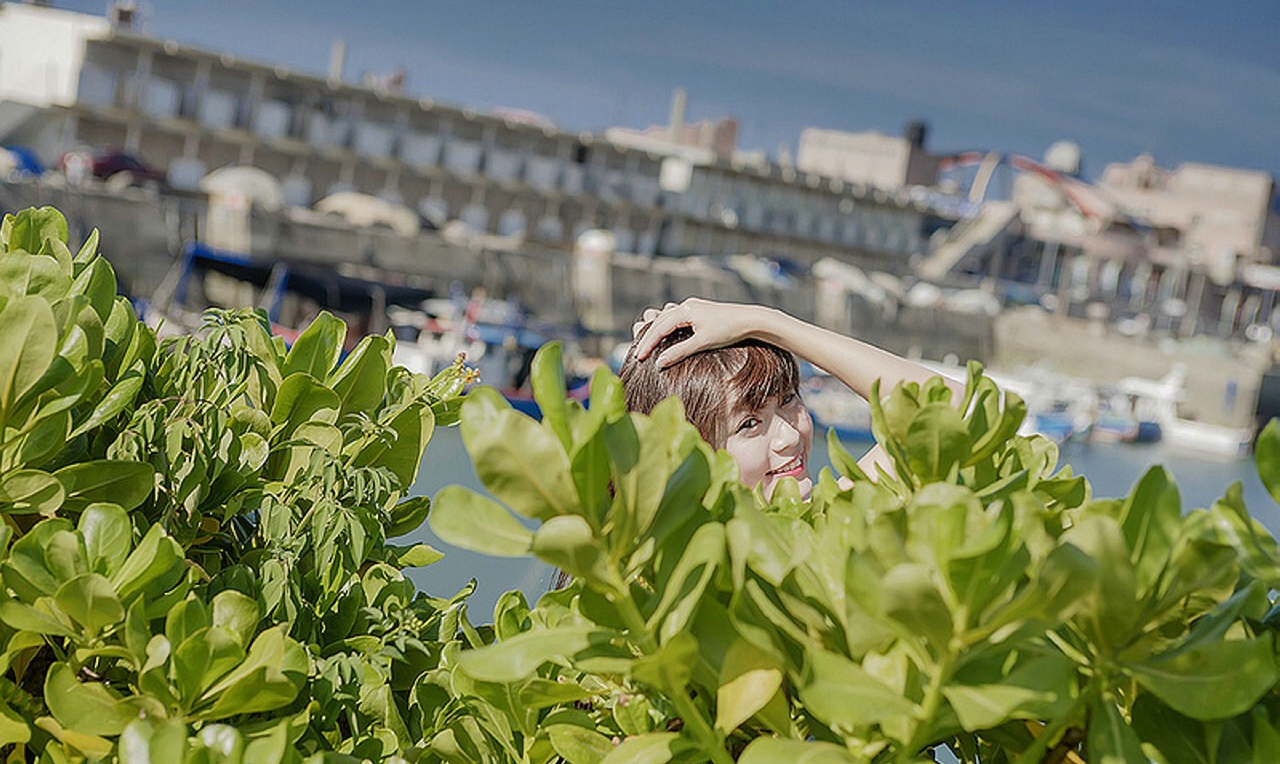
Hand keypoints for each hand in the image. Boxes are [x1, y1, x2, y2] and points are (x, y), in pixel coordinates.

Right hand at [632, 298, 765, 367]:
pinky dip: (668, 325)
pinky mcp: (700, 310)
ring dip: (657, 329)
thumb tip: (659, 363)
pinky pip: (677, 316)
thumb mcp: (703, 343)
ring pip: (667, 317)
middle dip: (648, 338)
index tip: (639, 358)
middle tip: (638, 354)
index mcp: (685, 310)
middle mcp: (687, 305)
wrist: (752, 320)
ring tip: (648, 343)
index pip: (659, 328)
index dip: (647, 343)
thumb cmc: (729, 330)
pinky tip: (668, 333)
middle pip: (659, 321)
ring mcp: (693, 306)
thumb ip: (680, 352)